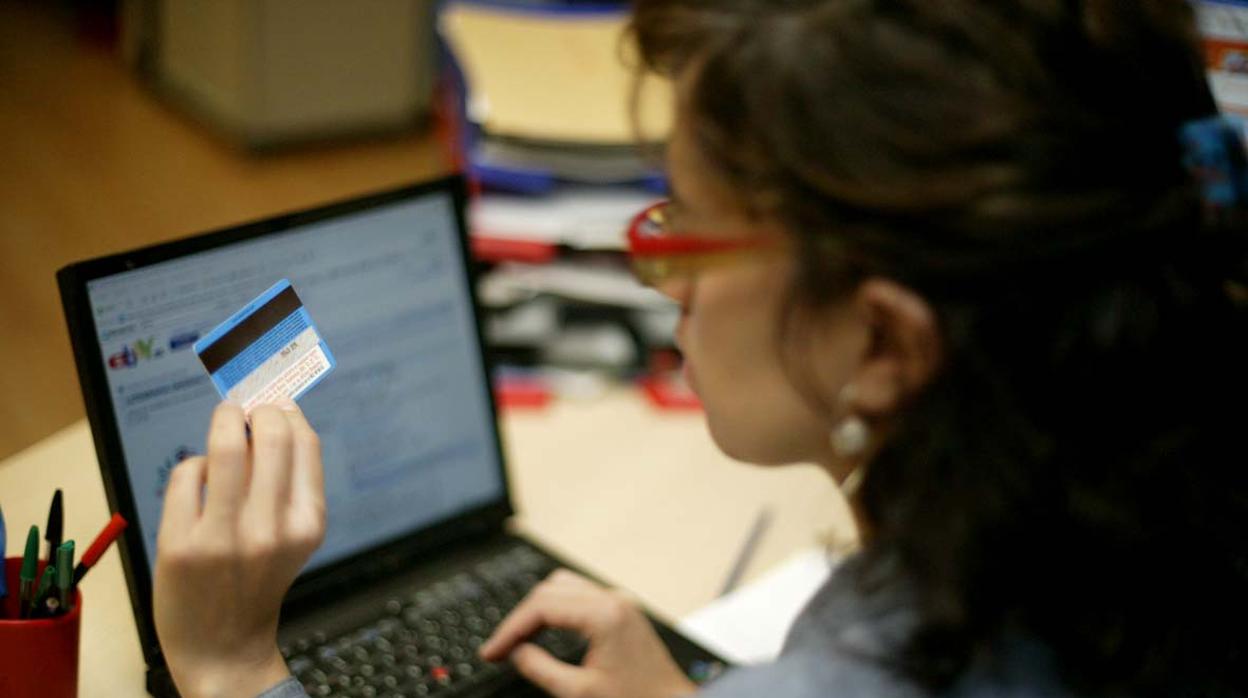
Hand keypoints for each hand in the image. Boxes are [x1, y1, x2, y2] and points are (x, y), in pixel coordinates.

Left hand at [153, 401, 326, 697]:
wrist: (224, 645)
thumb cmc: (258, 579)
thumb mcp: (294, 535)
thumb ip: (290, 481)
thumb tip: (275, 412)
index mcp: (307, 524)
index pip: (304, 442)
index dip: (287, 410)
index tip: (273, 400)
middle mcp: (271, 529)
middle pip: (270, 433)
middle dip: (256, 407)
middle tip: (245, 409)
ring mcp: (224, 537)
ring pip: (226, 446)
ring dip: (223, 420)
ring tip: (222, 419)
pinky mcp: (181, 545)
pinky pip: (188, 474)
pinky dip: (193, 466)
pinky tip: (198, 480)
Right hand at [479, 569, 697, 697]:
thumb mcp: (580, 692)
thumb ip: (541, 669)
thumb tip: (516, 652)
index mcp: (604, 614)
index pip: (541, 606)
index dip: (510, 629)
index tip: (491, 651)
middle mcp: (613, 600)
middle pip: (550, 590)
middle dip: (521, 617)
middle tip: (500, 647)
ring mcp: (620, 603)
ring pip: (564, 587)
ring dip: (538, 609)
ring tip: (518, 638)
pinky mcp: (623, 611)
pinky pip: (581, 596)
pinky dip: (557, 609)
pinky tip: (545, 630)